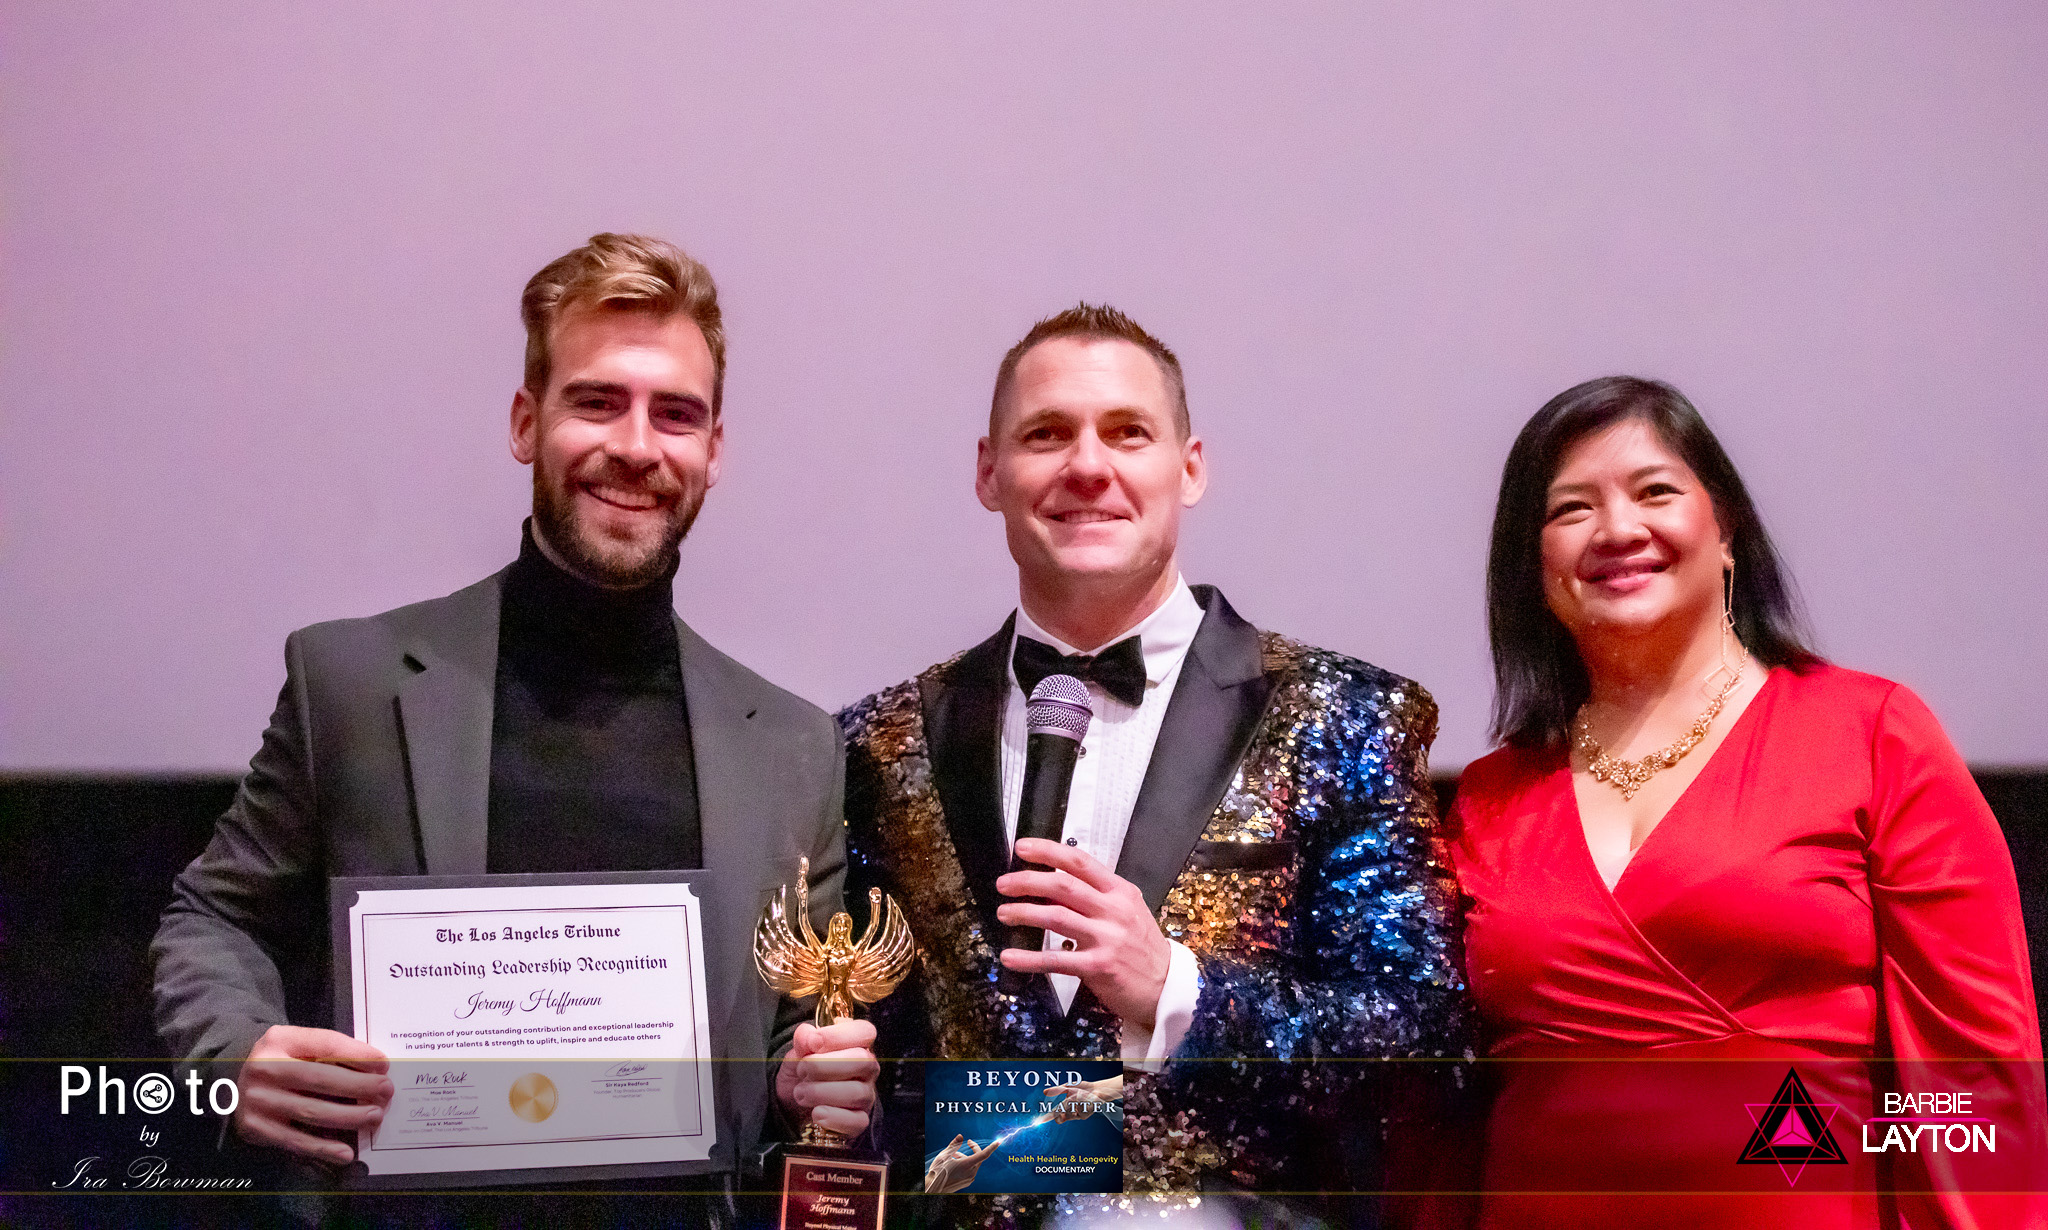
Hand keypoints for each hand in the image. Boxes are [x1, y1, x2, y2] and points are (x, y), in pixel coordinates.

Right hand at [235, 1025, 391, 1164]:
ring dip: (349, 1117)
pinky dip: (324, 1148)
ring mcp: (258, 1101)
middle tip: (386, 1091)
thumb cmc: (280, 1061)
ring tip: (375, 1116)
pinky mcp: (256, 1128)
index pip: (325, 1044)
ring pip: (312, 1111)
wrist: (232, 1082)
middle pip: (320, 1079)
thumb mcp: (297, 1043)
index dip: (357, 1055)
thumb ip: (329, 1048)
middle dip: (359, 1087)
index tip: (383, 1064)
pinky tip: (346, 1152)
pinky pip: (296, 1141)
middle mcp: (264, 1069)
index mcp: (279, 1040)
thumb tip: (374, 1065)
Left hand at [775, 1017, 878, 1138]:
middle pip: (862, 1061)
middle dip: (825, 1066)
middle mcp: (866, 1069)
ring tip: (800, 1093)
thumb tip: (807, 1034)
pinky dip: (834, 1118)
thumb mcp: (796, 1054)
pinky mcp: (859, 1121)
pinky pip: (857, 1122)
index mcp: (856, 1045)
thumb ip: (803, 1042)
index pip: (864, 1032)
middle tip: (801, 1071)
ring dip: (822, 1092)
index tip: (812, 1042)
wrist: (792, 1107)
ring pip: (857, 1093)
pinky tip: (816, 1114)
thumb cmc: (801, 1075)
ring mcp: (866, 1096)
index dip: (839, 1035)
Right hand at [924, 1133, 997, 1193]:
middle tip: (968, 1141)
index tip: (998, 1142)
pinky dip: (965, 1165)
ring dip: (966, 1157)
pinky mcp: (967, 1182)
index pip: (984, 1154)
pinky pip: (970, 1171)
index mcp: (967, 1164)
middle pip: (978, 1157)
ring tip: (953, 1155)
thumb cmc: (938, 1171)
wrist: (933, 1189)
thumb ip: (954, 1144)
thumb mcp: (944, 1155)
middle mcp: (971, 1172)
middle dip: (974, 1148)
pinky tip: (955, 1164)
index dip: (992, 1147)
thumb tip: (961, 1136)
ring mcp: (969, 1178)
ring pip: (973, 1164)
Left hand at [995, 837, 1170, 1028]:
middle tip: (1003, 884)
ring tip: (1003, 913)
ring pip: (1056, 917)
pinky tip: (1009, 957)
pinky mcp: (1098, 967)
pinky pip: (1055, 960)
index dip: (1048, 852)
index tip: (1022, 848)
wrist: (1166, 985)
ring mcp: (1107, 938)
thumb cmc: (1141, 947)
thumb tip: (1054, 882)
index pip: (1080, 862)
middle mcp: (1114, 910)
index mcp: (1119, 891)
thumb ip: (1097, 895)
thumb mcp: (1128, 910)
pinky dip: (1029, 958)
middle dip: (1027, 881)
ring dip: (1023, 913)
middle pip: (1063, 886)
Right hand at [1044, 1074, 1123, 1121]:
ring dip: (1073, 1101)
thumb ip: (1057, 1090)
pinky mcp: (1084, 1115)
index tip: (1040, 1121)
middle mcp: (1070, 1112)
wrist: (1096, 1089)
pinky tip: (1086, 1099)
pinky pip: (1079, 1110)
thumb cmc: (1082, 1088)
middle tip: (1061, 1105)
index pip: (1054, 1113)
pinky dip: (1082, 1102)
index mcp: (1065, 1106)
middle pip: (1060, 1116)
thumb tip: (1044, 1092)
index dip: (1047, 1117)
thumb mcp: (1068, 1087)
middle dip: (1059, 1110)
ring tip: (1079, 1095)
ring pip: (1069, 1112)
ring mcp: (1077, 1114)